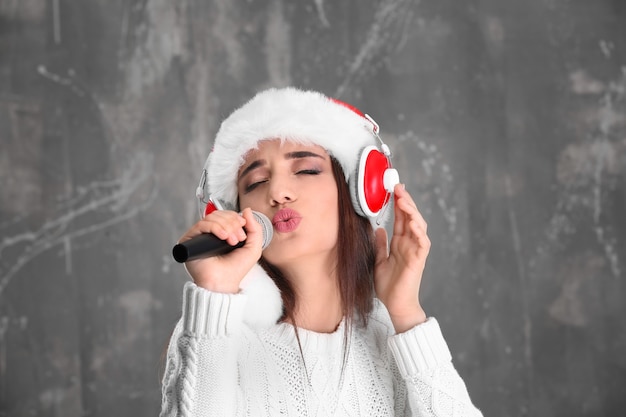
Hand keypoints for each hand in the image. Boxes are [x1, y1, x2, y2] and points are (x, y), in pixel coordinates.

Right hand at [178, 208, 263, 292]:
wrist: (223, 282)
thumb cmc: (235, 269)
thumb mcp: (253, 247)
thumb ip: (255, 228)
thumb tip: (247, 210)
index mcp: (223, 232)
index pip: (227, 215)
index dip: (236, 218)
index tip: (243, 231)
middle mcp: (210, 233)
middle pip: (220, 214)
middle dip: (232, 223)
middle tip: (238, 239)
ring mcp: (200, 235)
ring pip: (212, 217)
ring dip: (226, 226)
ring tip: (232, 241)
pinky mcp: (190, 239)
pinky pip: (201, 224)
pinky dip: (215, 227)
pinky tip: (222, 236)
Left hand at [374, 184, 429, 332]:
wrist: (395, 305)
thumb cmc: (389, 286)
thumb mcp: (378, 260)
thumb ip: (380, 244)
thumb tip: (377, 228)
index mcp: (400, 243)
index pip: (401, 219)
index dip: (398, 203)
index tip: (392, 189)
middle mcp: (409, 244)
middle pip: (410, 217)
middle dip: (405, 201)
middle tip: (397, 186)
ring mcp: (415, 250)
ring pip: (419, 225)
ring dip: (411, 211)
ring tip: (402, 199)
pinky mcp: (419, 259)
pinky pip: (422, 241)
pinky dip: (418, 230)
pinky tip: (412, 221)